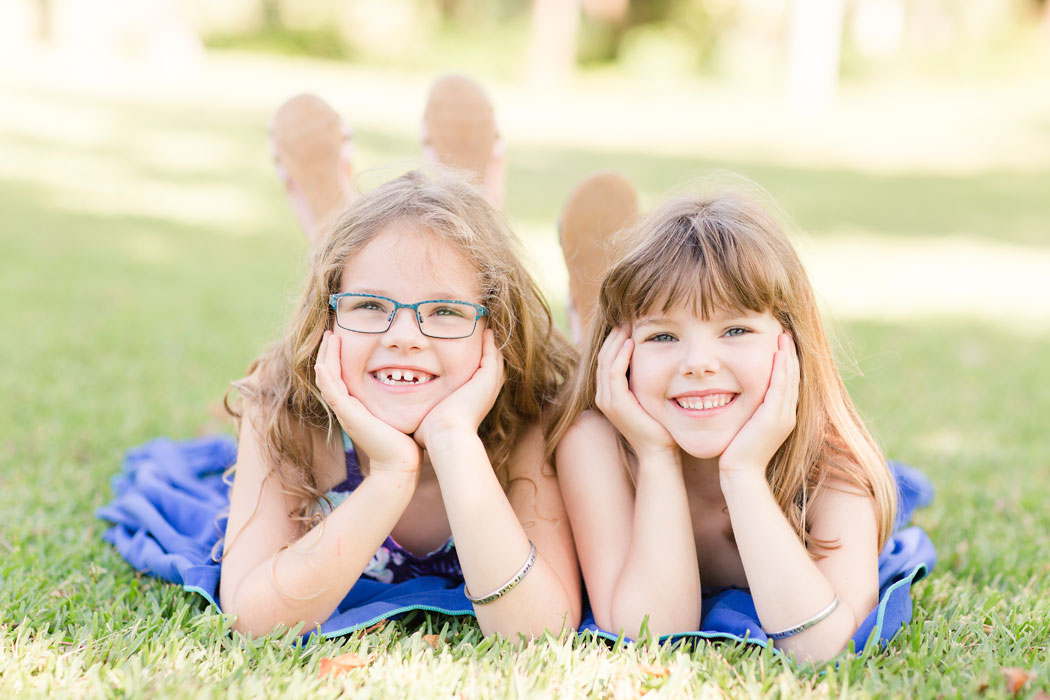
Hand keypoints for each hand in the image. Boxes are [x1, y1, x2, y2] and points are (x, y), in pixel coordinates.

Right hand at [314, 331, 421, 472]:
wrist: (401, 463)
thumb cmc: (404, 439)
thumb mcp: (395, 410)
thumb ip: (396, 396)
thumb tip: (408, 380)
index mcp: (356, 404)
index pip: (339, 374)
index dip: (337, 355)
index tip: (340, 336)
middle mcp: (347, 407)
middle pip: (329, 374)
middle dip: (328, 351)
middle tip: (330, 331)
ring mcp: (346, 412)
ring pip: (327, 380)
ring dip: (326, 357)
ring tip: (330, 337)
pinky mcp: (350, 417)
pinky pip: (332, 394)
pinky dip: (326, 378)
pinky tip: (322, 364)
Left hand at [415, 328, 504, 448]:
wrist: (444, 435)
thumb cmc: (431, 433)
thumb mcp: (429, 419)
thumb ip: (422, 412)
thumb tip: (407, 418)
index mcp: (474, 403)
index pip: (480, 381)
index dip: (477, 366)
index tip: (469, 354)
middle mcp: (485, 395)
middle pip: (492, 369)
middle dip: (488, 353)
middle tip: (485, 336)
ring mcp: (488, 387)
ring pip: (494, 360)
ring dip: (491, 345)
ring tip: (487, 330)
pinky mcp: (487, 380)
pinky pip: (491, 355)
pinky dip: (490, 344)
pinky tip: (486, 331)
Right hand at [595, 326, 676, 459]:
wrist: (658, 451)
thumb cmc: (658, 425)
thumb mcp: (648, 397)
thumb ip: (643, 380)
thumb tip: (654, 357)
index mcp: (608, 394)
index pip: (606, 359)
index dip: (614, 340)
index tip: (628, 324)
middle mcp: (603, 396)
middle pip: (602, 356)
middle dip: (613, 336)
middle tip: (626, 318)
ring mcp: (607, 401)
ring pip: (605, 361)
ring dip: (616, 341)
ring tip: (628, 325)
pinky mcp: (615, 404)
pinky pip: (613, 373)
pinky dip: (620, 356)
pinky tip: (631, 343)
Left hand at [719, 332, 799, 477]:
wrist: (740, 473)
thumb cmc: (737, 453)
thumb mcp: (747, 427)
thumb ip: (750, 412)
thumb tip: (739, 398)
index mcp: (782, 417)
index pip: (788, 384)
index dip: (786, 363)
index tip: (782, 345)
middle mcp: (787, 415)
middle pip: (793, 378)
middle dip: (789, 355)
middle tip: (786, 334)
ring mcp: (783, 417)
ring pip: (789, 379)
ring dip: (787, 356)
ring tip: (784, 336)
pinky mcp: (774, 417)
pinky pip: (780, 387)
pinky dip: (780, 369)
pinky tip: (778, 353)